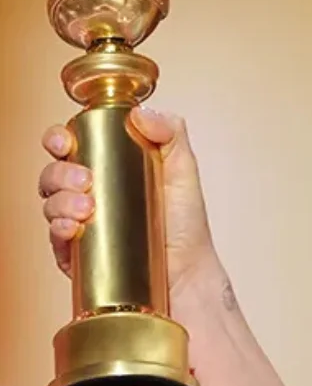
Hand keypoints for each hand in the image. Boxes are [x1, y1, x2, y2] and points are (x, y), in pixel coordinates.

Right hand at [39, 106, 220, 296]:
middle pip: (53, 174)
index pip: (71, 147)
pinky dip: (57, 229)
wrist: (188, 272)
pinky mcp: (77, 255)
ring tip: (86, 207)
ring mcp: (80, 224)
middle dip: (59, 172)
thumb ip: (171, 133)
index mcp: (108, 169)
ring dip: (58, 200)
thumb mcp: (184, 170)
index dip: (59, 139)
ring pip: (49, 204)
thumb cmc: (185, 223)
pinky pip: (54, 239)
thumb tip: (140, 113)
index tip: (64, 141)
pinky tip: (72, 227)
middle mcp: (89, 194)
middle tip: (83, 179)